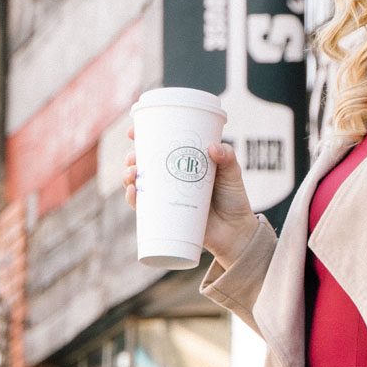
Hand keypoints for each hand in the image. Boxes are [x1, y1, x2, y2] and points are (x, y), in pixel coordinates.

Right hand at [122, 125, 259, 267]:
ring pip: (140, 185)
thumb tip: (212, 148)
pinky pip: (145, 211)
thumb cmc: (234, 201)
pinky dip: (135, 201)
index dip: (141, 138)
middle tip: (133, 158)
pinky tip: (133, 194)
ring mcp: (169, 200)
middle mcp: (172, 180)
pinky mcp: (168, 219)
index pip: (158, 147)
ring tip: (133, 174)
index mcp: (183, 163)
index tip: (132, 132)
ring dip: (128, 177)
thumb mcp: (232, 174)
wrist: (238, 234)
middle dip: (131, 158)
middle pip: (144, 165)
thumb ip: (227, 157)